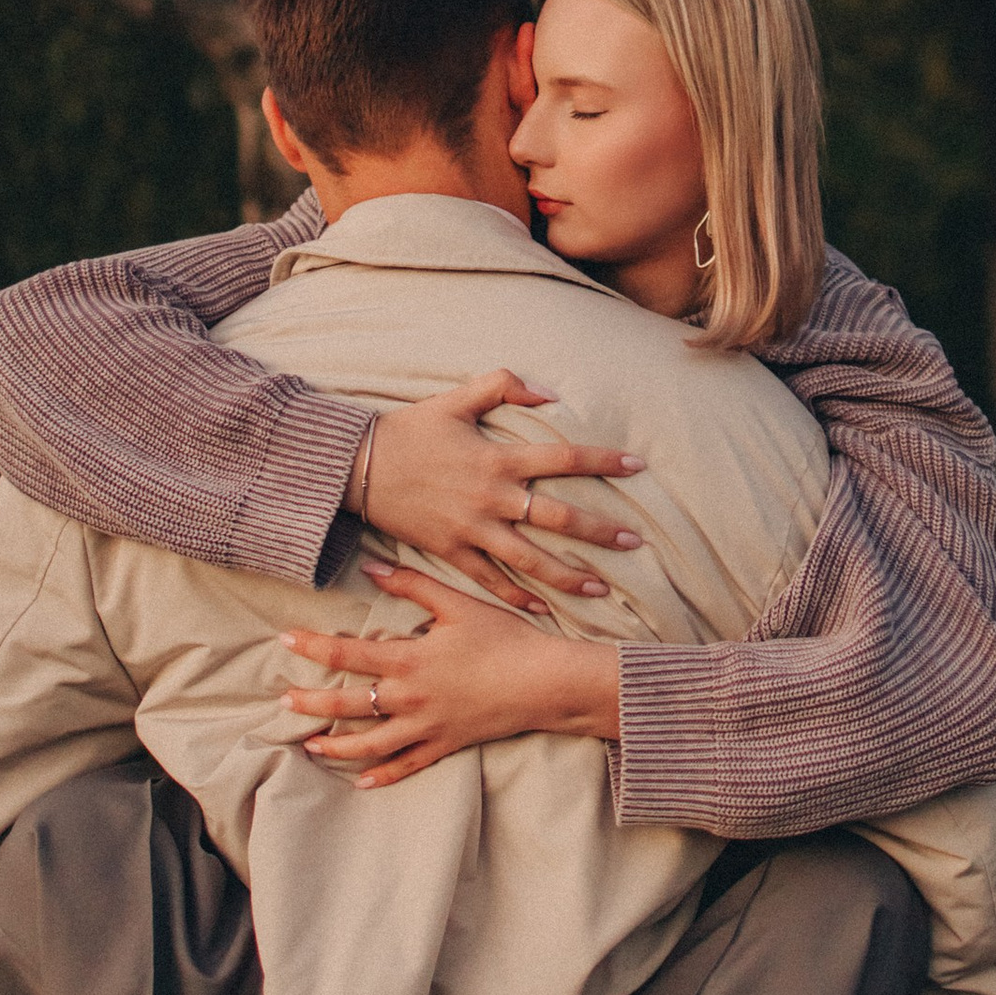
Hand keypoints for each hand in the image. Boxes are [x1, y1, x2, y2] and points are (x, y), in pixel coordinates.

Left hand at [282, 564, 621, 788]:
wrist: (545, 682)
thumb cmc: (505, 639)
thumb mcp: (459, 604)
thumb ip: (413, 585)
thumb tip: (373, 568)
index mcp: (409, 660)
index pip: (346, 655)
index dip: (312, 647)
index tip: (285, 640)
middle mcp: (410, 698)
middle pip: (348, 705)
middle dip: (311, 705)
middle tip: (283, 703)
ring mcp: (426, 727)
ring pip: (369, 744)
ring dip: (336, 746)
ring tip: (311, 745)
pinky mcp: (445, 745)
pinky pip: (406, 766)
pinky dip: (382, 775)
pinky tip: (361, 781)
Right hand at [358, 371, 643, 609]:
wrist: (358, 466)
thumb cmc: (411, 429)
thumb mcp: (456, 398)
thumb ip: (504, 386)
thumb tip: (550, 393)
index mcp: (497, 458)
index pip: (563, 459)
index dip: (602, 461)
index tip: (637, 466)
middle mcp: (491, 498)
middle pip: (558, 518)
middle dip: (599, 531)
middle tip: (635, 540)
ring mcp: (472, 530)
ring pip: (530, 560)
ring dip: (568, 575)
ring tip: (601, 586)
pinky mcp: (451, 552)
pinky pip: (491, 580)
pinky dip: (518, 596)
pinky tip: (544, 608)